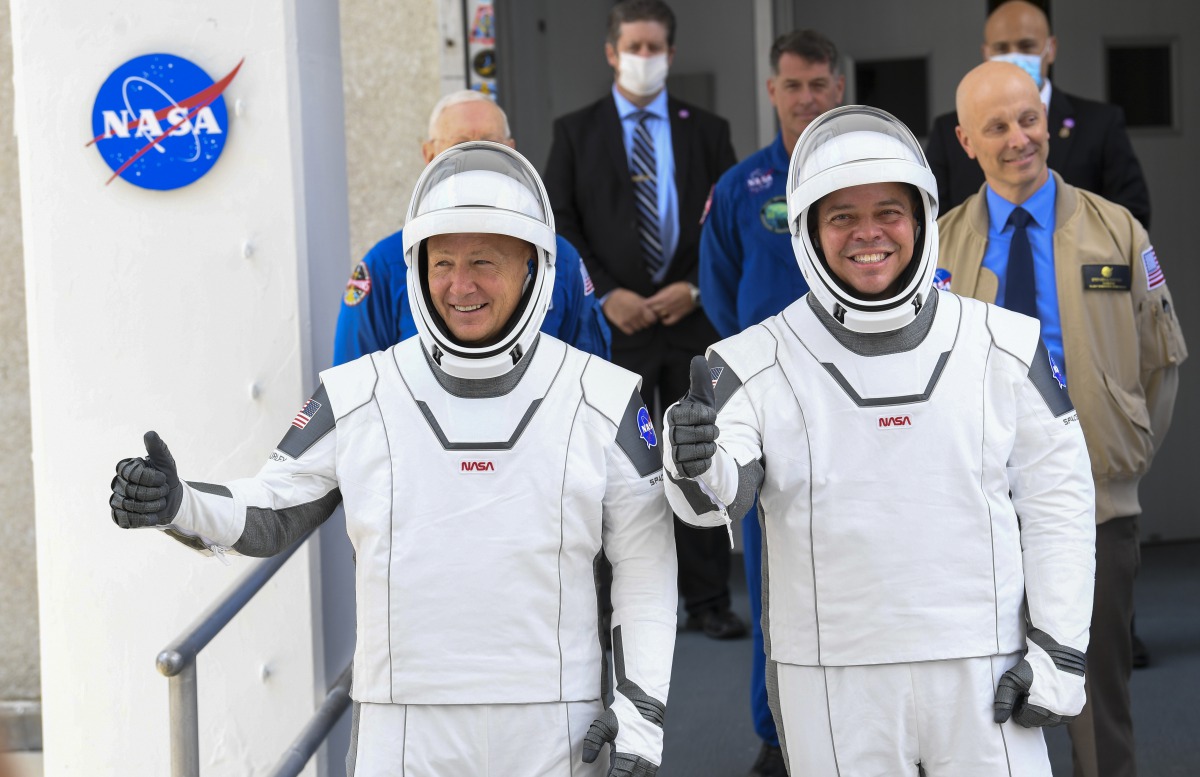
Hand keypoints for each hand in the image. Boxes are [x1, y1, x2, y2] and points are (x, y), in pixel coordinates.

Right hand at [110, 431, 182, 527]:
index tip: (162, 479)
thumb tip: (150, 433)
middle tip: (163, 492)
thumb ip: (158, 449)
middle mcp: (117, 483)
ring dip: (152, 506)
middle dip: (155, 493)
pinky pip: (127, 520)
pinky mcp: (119, 517)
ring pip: (130, 506)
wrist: (173, 501)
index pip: (131, 474)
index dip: (151, 478)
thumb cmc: (167, 479)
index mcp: (124, 468)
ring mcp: (116, 500)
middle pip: (132, 491)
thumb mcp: (166, 463)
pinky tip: (153, 516)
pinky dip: (144, 519)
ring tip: (160, 503)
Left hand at [581, 709, 658, 775]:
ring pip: (642, 776)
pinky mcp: (656, 754)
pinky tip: (634, 773)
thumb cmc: (624, 713)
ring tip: (622, 774)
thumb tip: (587, 760)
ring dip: (633, 776)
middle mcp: (641, 758)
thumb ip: (593, 742)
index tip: (604, 776)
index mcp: (628, 753)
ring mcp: (651, 757)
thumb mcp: (604, 724)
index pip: (618, 776)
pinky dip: (642, 774)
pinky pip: (650, 772)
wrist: (645, 700)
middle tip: (611, 775)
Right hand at [602, 288, 657, 334]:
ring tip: (634, 319)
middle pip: (646, 325)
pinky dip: (631, 328)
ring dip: (638, 325)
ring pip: (639, 328)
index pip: (652, 319)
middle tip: (640, 317)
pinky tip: (629, 322)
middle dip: (645, 322)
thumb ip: (645, 305)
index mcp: (640, 307)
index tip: (649, 317)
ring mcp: (628, 320)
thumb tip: (653, 311)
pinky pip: (631, 331)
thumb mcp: (637, 297)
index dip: (652, 318)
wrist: (610, 298)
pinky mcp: (621, 324)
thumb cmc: (625, 296)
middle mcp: (635, 314)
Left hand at [645, 282, 694, 325]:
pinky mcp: (677, 316)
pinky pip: (667, 322)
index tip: (645, 304)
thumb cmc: (682, 288)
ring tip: (657, 312)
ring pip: (658, 316)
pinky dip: (664, 321)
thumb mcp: (669, 287)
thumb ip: (661, 294)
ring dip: (657, 314)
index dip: (645, 304)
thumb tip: (653, 298)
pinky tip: (665, 318)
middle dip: (649, 310)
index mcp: (663, 296)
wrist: (694, 293)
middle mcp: (666, 305)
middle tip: (650, 309)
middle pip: (652, 310)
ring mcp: (671, 311)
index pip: (648, 303)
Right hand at [667, 356, 718, 477]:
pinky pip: (698, 467)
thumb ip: (699, 379)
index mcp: (673, 414)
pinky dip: (706, 461)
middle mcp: (670, 434)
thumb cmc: (696, 419)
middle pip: (698, 433)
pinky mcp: (681, 469)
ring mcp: (674, 453)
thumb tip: (698, 358)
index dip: (707, 415)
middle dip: (711, 431)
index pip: (694, 414)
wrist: (691, 445)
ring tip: (708, 442)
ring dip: (709, 446)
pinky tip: (704, 456)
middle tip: (711, 431)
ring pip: (698, 451)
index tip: (709, 415)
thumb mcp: (700, 397)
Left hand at [994, 658, 1069, 727]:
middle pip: (1037, 722)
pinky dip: (1056, 709)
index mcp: (1041, 709)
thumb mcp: (1012, 680)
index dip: (1018, 708)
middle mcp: (1058, 714)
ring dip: (1044, 711)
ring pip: (1051, 721)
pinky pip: (1064, 717)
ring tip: (1040, 692)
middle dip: (1030, 710)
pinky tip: (1052, 695)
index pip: (1023, 721)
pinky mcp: (1078, 706)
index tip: (1019, 694)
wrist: (1060, 652)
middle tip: (1029, 692)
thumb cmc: (1034, 665)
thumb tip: (999, 720)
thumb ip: (1004, 701)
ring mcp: (1070, 711)